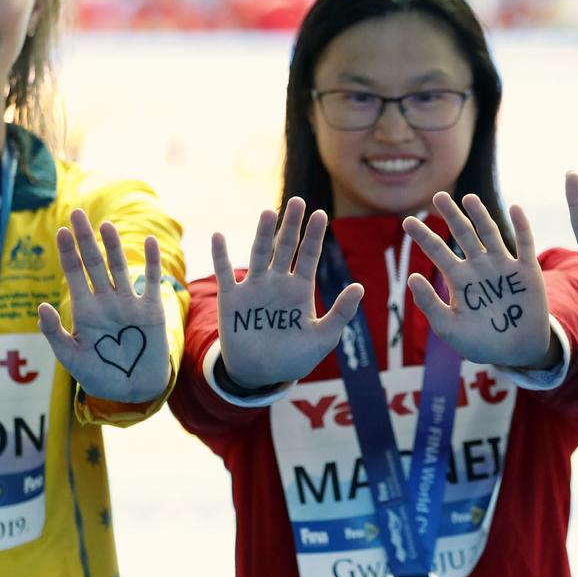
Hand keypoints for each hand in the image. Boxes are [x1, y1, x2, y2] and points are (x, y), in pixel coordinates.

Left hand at [38, 209, 170, 402]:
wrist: (132, 389)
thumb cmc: (99, 376)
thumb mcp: (71, 358)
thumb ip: (55, 334)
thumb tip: (41, 307)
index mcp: (84, 310)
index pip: (73, 274)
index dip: (67, 253)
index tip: (61, 232)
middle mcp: (106, 300)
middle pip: (94, 263)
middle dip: (85, 239)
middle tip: (77, 213)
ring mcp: (129, 303)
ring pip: (120, 267)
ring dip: (113, 246)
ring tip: (106, 225)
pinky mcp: (151, 309)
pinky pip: (152, 281)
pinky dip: (151, 262)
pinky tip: (149, 242)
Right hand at [213, 197, 363, 388]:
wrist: (261, 376)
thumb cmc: (294, 358)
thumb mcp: (323, 338)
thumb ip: (340, 313)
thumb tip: (359, 287)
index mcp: (300, 289)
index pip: (309, 255)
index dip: (314, 235)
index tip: (320, 214)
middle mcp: (277, 282)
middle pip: (285, 247)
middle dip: (291, 225)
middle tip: (297, 201)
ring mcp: (254, 288)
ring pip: (259, 254)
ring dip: (263, 234)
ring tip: (268, 212)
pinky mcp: (231, 299)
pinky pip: (224, 272)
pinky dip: (220, 255)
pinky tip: (218, 236)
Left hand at [403, 192, 553, 367]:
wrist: (517, 353)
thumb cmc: (481, 342)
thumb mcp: (449, 328)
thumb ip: (430, 305)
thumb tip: (412, 277)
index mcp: (459, 279)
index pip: (437, 252)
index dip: (423, 237)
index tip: (406, 221)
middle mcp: (478, 267)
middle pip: (463, 235)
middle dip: (451, 216)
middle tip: (438, 196)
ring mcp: (503, 267)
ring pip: (490, 234)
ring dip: (480, 215)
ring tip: (468, 198)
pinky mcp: (526, 271)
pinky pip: (525, 244)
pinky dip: (521, 226)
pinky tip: (515, 208)